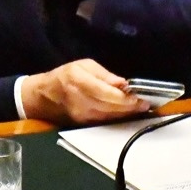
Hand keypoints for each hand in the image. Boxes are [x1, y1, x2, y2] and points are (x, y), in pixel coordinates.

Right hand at [21, 59, 149, 123]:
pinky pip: (105, 122)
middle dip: (130, 107)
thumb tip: (124, 83)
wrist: (44, 96)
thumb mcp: (84, 66)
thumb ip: (104, 75)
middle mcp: (80, 101)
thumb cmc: (65, 75)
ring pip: (110, 117)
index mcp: (79, 82)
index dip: (124, 97)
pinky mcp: (83, 124)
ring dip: (126, 114)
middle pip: (110, 107)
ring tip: (140, 108)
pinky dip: (118, 118)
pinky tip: (127, 113)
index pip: (106, 93)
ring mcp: (82, 115)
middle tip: (145, 104)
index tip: (140, 97)